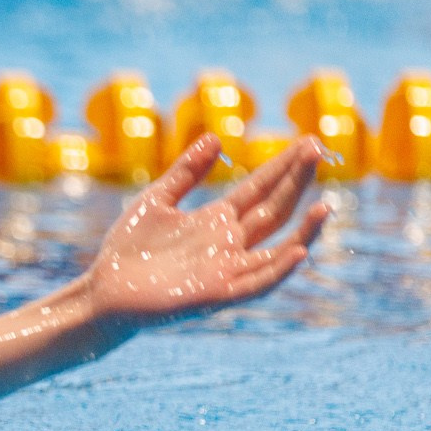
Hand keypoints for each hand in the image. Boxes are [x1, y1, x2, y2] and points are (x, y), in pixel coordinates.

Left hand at [80, 133, 329, 332]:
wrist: (103, 291)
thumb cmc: (128, 250)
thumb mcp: (156, 201)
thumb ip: (186, 172)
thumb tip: (216, 136)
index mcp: (217, 221)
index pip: (260, 189)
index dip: (284, 166)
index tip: (309, 142)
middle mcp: (229, 244)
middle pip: (274, 210)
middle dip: (295, 181)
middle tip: (317, 149)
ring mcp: (226, 270)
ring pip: (277, 250)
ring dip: (304, 231)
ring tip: (326, 205)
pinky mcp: (216, 294)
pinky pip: (257, 284)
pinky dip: (278, 269)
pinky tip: (298, 250)